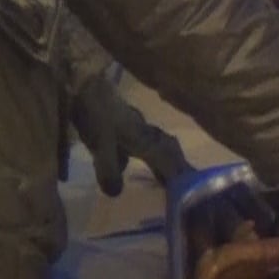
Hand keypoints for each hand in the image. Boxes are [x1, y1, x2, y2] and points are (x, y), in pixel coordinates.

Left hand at [70, 73, 190, 196]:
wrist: (86, 84)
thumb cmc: (97, 114)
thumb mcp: (101, 144)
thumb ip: (109, 169)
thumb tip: (117, 194)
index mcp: (146, 140)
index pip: (169, 161)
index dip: (181, 176)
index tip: (193, 190)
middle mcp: (147, 134)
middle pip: (169, 152)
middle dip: (179, 168)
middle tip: (187, 186)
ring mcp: (137, 127)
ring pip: (158, 147)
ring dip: (166, 162)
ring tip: (168, 179)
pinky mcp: (125, 124)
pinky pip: (143, 145)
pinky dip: (147, 156)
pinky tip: (133, 164)